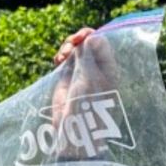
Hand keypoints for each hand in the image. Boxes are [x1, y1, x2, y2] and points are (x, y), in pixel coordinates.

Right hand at [50, 28, 120, 153]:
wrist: (72, 129)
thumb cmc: (86, 106)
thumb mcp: (89, 79)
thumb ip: (90, 57)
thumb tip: (93, 37)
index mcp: (108, 68)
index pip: (102, 43)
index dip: (90, 36)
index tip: (80, 38)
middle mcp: (96, 68)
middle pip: (88, 43)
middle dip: (77, 40)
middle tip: (69, 45)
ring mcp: (82, 72)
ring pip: (75, 49)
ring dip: (67, 47)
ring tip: (61, 57)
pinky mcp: (68, 77)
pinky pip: (65, 59)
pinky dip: (61, 56)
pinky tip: (57, 61)